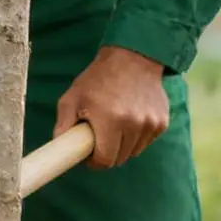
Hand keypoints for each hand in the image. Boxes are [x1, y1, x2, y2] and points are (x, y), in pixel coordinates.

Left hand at [54, 45, 168, 168]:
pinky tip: (128, 119)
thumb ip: (63, 124)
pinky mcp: (162, 122)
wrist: (132, 58)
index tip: (88, 156)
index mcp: (110, 120)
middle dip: (106, 154)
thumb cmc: (97, 79)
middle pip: (119, 159)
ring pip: (133, 152)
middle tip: (98, 139)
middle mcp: (134, 124)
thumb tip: (58, 147)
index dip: (94, 162)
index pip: (104, 160)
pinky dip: (135, 137)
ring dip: (122, 146)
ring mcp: (150, 124)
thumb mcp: (72, 98)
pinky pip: (145, 141)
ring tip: (112, 126)